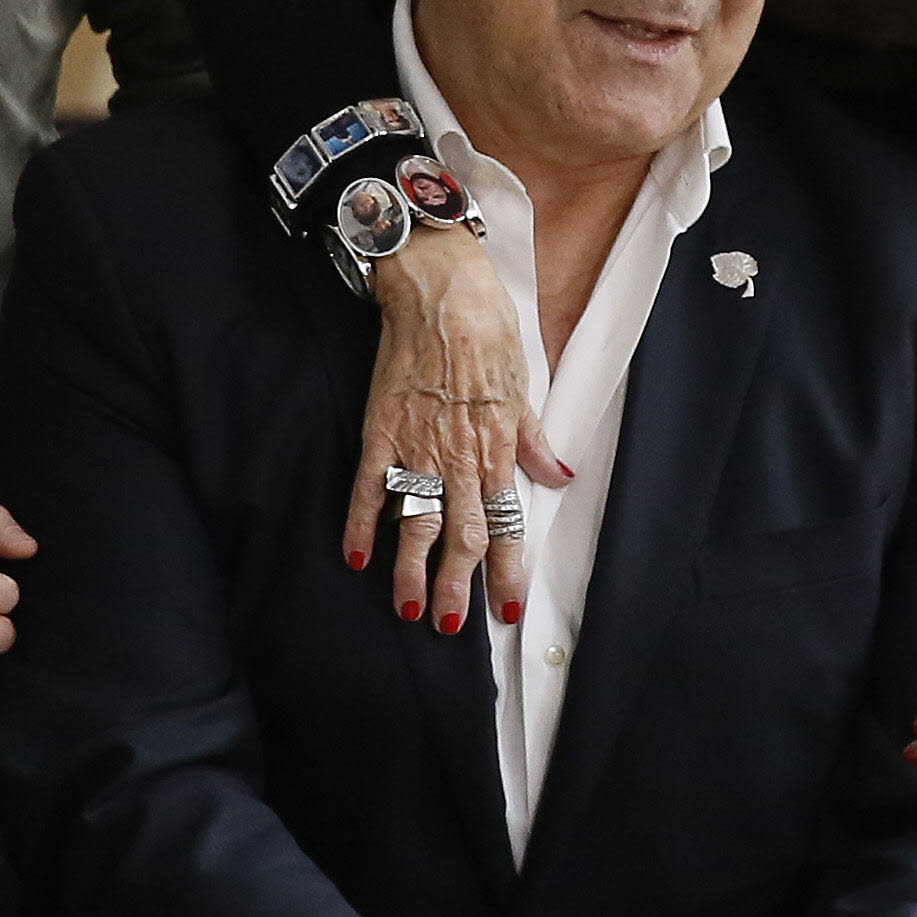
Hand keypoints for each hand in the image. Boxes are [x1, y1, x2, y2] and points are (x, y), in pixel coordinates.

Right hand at [345, 224, 569, 634]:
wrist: (440, 289)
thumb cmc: (487, 331)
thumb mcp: (523, 388)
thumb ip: (535, 443)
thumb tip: (561, 479)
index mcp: (497, 448)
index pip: (506, 524)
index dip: (507, 571)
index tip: (507, 609)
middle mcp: (460, 456)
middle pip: (460, 535)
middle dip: (455, 586)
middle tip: (448, 626)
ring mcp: (418, 445)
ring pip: (416, 520)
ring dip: (411, 568)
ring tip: (407, 609)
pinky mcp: (382, 428)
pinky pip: (369, 485)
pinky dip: (361, 522)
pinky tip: (356, 556)